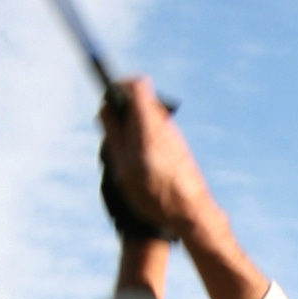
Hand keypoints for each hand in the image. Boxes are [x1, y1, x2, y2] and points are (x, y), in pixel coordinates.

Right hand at [99, 80, 218, 244]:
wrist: (191, 213)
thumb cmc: (154, 194)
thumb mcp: (123, 167)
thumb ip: (114, 134)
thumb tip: (105, 107)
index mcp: (148, 127)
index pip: (138, 85)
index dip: (120, 85)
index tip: (109, 96)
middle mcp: (164, 126)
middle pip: (141, 100)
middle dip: (123, 109)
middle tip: (113, 130)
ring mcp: (174, 135)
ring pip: (148, 117)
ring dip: (133, 126)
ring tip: (126, 153)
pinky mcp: (178, 145)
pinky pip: (156, 131)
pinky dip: (144, 138)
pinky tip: (142, 163)